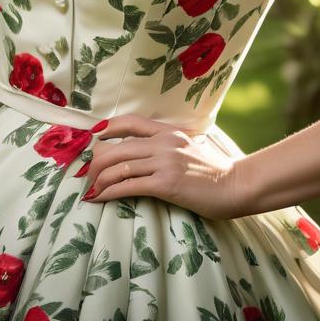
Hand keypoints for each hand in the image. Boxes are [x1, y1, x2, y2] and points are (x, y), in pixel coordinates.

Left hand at [80, 114, 247, 220]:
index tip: (92, 136)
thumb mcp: (188, 148)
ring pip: (119, 167)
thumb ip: (167, 145)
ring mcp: (165, 162)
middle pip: (118, 148)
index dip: (107, 127)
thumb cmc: (213, 171)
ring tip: (89, 190)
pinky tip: (100, 198)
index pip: (131, 122)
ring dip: (99, 180)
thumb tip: (144, 152)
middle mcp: (164, 143)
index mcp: (168, 132)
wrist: (235, 185)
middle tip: (84, 175)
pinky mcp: (167, 184)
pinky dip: (110, 192)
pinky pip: (129, 185)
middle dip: (95, 162)